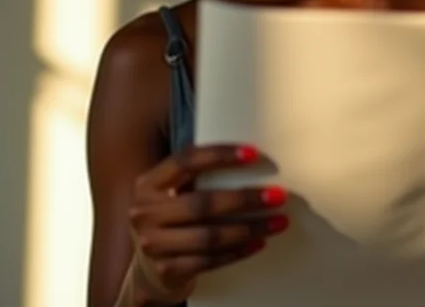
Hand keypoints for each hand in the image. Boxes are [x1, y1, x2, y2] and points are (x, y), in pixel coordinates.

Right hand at [128, 143, 288, 303]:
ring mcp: (154, 245)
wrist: (149, 264)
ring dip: (250, 228)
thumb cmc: (172, 214)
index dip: (220, 155)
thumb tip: (250, 157)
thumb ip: (196, 174)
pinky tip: (259, 242)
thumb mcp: (171, 189)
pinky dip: (238, 251)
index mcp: (149, 183)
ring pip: (210, 236)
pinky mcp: (168, 270)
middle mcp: (146, 213)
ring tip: (278, 221)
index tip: (253, 154)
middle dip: (245, 199)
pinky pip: (210, 260)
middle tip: (278, 195)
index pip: (186, 160)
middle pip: (202, 203)